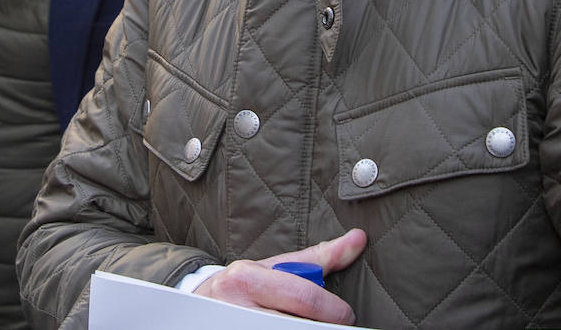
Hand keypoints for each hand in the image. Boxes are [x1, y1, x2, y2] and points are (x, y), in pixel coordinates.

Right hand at [194, 229, 366, 324]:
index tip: (345, 315)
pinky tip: (291, 325)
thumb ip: (318, 258)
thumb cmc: (247, 285)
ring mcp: (237, 326)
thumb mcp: (276, 267)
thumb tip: (358, 239)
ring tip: (310, 322)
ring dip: (307, 328)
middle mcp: (237, 306)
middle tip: (332, 324)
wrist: (202, 304)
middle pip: (298, 324)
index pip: (302, 297)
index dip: (333, 310)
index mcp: (247, 277)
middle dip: (321, 325)